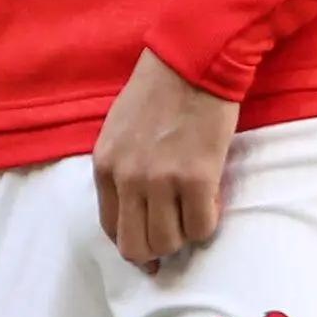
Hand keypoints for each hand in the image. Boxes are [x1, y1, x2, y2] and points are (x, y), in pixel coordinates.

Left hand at [91, 49, 238, 269]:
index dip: (133, 243)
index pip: (110, 227)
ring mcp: (160, 181)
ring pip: (169, 243)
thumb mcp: (119, 131)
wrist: (191, 64)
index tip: (151, 246)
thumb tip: (135, 211)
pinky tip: (212, 198)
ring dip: (185, 234)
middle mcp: (127, 178)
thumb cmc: (158, 92)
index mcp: (105, 165)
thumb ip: (121, 169)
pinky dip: (209, 221)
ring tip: (195, 209)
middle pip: (136, 246)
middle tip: (176, 240)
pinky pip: (201, 226)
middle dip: (157, 252)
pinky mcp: (196, 179)